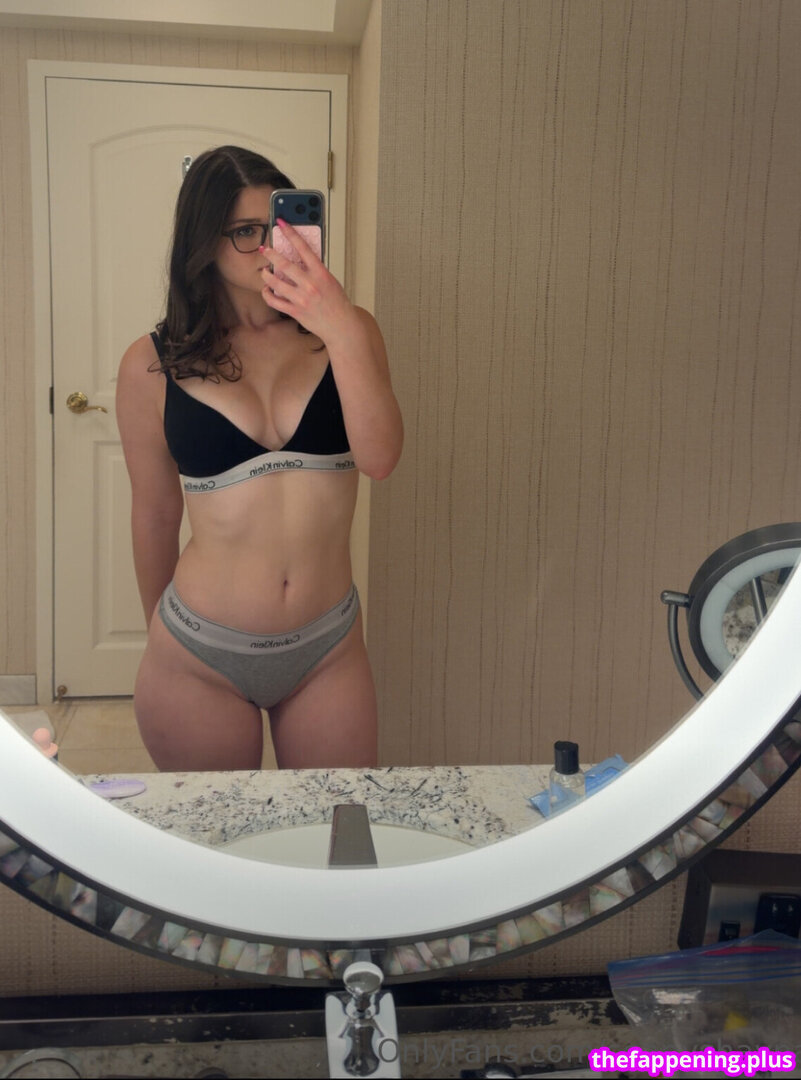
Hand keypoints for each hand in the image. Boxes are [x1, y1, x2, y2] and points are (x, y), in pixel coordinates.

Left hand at [259, 220, 357, 344]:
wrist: (341, 326)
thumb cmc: (337, 303)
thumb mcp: (330, 281)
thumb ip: (315, 270)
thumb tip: (299, 259)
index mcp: (321, 273)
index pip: (303, 247)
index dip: (291, 233)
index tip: (282, 223)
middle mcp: (310, 285)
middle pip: (284, 264)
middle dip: (271, 254)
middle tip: (264, 249)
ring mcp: (301, 299)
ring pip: (276, 283)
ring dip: (266, 275)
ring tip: (264, 271)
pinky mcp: (295, 311)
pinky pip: (275, 301)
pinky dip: (267, 294)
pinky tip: (266, 289)